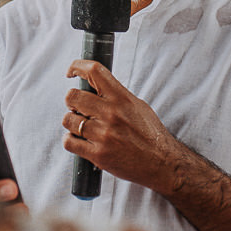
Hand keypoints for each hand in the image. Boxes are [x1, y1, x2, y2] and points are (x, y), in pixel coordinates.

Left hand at [62, 59, 184, 193]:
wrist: (162, 163)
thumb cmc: (151, 135)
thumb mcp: (138, 106)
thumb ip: (117, 95)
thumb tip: (95, 86)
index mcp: (122, 98)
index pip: (95, 71)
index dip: (77, 67)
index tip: (72, 72)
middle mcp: (111, 114)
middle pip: (73, 96)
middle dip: (71, 101)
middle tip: (77, 107)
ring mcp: (103, 134)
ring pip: (68, 120)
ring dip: (72, 122)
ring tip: (82, 126)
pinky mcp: (98, 154)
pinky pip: (69, 142)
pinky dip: (70, 140)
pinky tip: (80, 140)